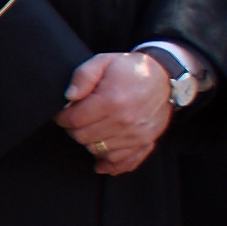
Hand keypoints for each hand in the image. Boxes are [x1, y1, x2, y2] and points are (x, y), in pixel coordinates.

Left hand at [58, 50, 171, 176]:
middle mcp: (124, 121)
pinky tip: (100, 161)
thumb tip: (69, 97)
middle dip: (73, 129)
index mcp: (111, 101)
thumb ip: (82, 77)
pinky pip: (122, 162)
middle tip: (76, 120)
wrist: (164, 77)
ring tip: (90, 129)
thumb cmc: (130, 69)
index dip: (62, 118)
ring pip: (98, 151)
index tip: (62, 114)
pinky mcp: (145, 142)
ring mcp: (136, 135)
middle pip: (83, 137)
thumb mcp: (103, 61)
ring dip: (89, 142)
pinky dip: (109, 164)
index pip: (74, 121)